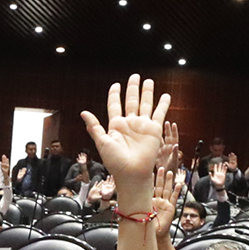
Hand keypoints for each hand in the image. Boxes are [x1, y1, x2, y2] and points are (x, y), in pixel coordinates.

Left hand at [79, 75, 174, 210]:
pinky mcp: (154, 130)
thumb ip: (94, 127)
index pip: (114, 105)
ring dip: (147, 92)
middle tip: (134, 76)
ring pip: (145, 104)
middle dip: (132, 88)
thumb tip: (83, 112)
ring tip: (148, 81)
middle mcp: (129, 124)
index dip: (114, 95)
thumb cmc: (115, 161)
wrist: (131, 173)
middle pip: (131, 101)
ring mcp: (142, 126)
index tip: (115, 85)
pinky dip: (163, 104)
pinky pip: (159, 114)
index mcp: (115, 126)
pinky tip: (165, 95)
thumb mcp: (102, 142)